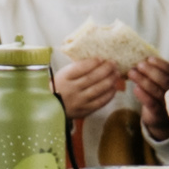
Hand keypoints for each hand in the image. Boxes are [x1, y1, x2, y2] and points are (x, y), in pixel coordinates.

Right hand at [51, 33, 168, 121]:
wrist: (52, 107)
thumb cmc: (61, 86)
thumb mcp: (64, 74)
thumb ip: (78, 68)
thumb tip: (98, 60)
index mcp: (64, 78)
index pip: (80, 68)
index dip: (93, 63)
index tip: (101, 58)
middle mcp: (71, 90)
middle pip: (91, 78)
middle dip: (105, 70)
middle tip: (113, 64)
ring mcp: (78, 101)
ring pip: (97, 90)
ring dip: (110, 81)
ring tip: (116, 74)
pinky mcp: (84, 111)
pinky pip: (99, 102)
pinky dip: (108, 94)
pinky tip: (114, 88)